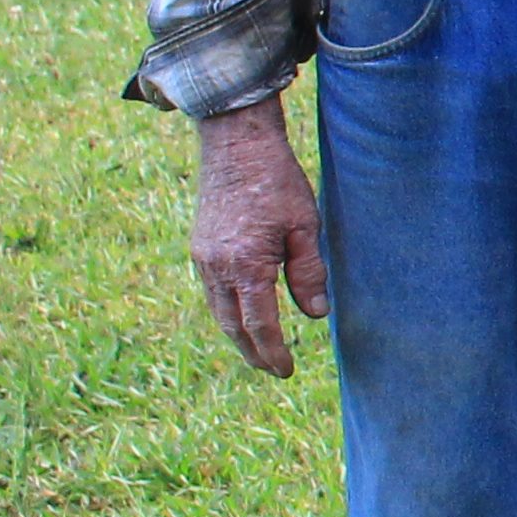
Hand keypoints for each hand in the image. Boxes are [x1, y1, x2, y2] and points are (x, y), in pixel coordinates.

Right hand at [188, 98, 329, 377]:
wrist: (236, 146)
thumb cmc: (277, 182)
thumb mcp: (305, 226)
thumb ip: (309, 272)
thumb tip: (316, 315)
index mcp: (245, 265)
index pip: (260, 324)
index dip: (273, 351)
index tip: (286, 371)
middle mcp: (216, 267)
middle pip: (233, 325)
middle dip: (253, 352)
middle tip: (274, 370)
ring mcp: (202, 258)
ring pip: (218, 310)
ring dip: (238, 335)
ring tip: (259, 352)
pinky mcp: (200, 248)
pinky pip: (212, 291)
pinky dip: (227, 311)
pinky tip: (243, 316)